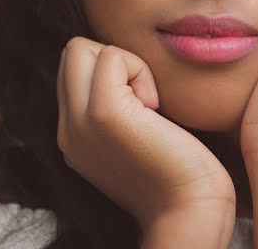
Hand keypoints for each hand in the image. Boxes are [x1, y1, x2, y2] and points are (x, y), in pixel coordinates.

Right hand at [56, 36, 235, 230]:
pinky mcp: (103, 113)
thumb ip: (119, 107)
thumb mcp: (135, 136)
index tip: (141, 104)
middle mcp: (67, 130)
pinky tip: (155, 108)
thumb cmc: (179, 171)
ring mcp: (79, 122)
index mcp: (73, 135)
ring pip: (81, 48)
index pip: (73, 70)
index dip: (111, 70)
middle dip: (112, 59)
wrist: (190, 210)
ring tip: (148, 103)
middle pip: (70, 53)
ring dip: (125, 64)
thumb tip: (122, 68)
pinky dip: (139, 69)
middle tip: (144, 98)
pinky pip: (111, 55)